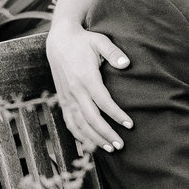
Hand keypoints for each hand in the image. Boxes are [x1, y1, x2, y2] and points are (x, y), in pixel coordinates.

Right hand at [46, 22, 133, 152]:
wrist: (59, 40)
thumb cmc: (84, 41)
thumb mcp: (100, 41)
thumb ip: (113, 53)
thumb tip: (126, 64)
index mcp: (85, 77)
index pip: (103, 102)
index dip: (116, 115)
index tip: (130, 124)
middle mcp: (74, 90)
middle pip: (91, 118)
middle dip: (106, 133)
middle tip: (121, 145)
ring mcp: (67, 97)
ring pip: (79, 124)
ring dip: (94, 139)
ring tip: (110, 148)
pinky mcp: (62, 100)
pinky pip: (69, 122)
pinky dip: (79, 135)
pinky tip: (90, 144)